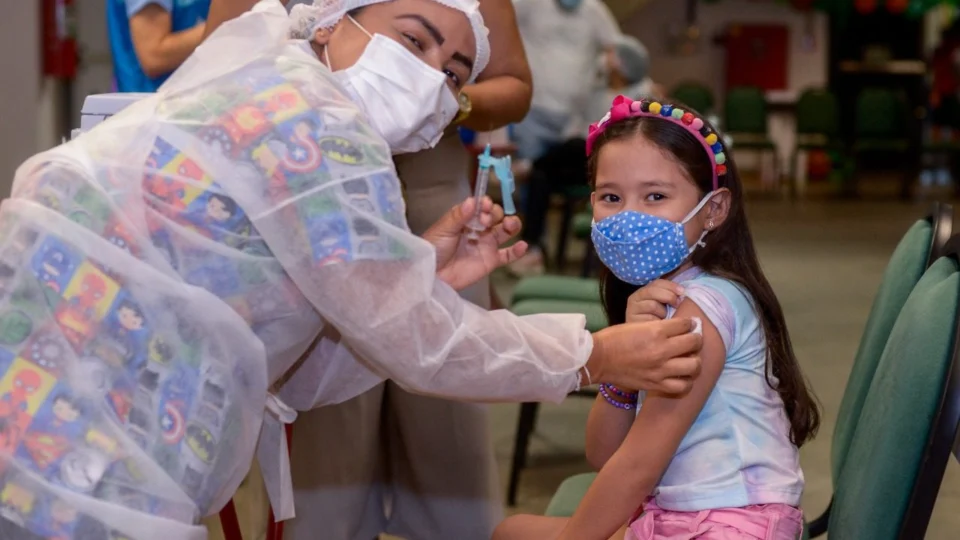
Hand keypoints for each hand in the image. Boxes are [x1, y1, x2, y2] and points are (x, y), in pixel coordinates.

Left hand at [424, 197, 527, 290]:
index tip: (484, 206)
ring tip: (510, 225)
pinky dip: (517, 251)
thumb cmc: (433, 249)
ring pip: (506, 231)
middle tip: (485, 222)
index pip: (482, 205)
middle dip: (494, 214)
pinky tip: (522, 246)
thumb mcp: (443, 229)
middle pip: (496, 215)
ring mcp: (486, 244)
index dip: (485, 204)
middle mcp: (478, 229)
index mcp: (466, 218)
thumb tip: (473, 201)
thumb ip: (458, 216)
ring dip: (512, 224)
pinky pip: (508, 255)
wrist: (432, 275)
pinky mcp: (491, 261)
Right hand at [587, 318, 701, 394]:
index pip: (686, 324)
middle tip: (693, 339)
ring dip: (695, 360)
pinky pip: (682, 386)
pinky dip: (686, 381)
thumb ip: (659, 327)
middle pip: (694, 342)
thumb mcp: (637, 324)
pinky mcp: (656, 384)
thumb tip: (679, 328)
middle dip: (697, 339)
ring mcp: (660, 369)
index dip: (690, 323)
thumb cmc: (614, 339)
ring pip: (694, 366)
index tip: (691, 324)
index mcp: (656, 331)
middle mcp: (662, 350)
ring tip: (690, 359)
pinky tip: (683, 376)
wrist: (598, 359)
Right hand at [626, 280, 683, 322]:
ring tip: (664, 318)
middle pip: (653, 291)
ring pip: (652, 305)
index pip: (656, 283)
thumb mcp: (664, 306)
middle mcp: (634, 299)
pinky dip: (658, 322)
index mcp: (643, 292)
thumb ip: (670, 296)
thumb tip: (683, 292)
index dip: (671, 286)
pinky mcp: (632, 322)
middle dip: (669, 297)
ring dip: (663, 312)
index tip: (683, 292)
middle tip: (676, 306)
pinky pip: (650, 319)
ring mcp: (631, 310)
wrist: (645, 340)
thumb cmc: (659, 321)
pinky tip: (659, 326)